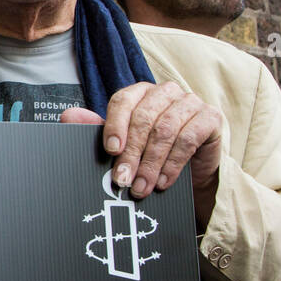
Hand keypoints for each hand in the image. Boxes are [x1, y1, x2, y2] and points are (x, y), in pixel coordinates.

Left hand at [62, 81, 222, 226]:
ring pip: (166, 130)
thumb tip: (69, 116)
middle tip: (122, 180)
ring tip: (141, 187)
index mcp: (140, 93)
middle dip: (131, 153)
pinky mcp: (211, 117)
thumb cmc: (152, 152)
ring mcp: (190, 102)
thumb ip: (97, 129)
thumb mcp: (124, 144)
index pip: (123, 101)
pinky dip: (173, 163)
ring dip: (151, 163)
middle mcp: (165, 92)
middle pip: (144, 118)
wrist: (192, 170)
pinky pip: (189, 138)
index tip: (110, 150)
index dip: (115, 125)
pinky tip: (162, 182)